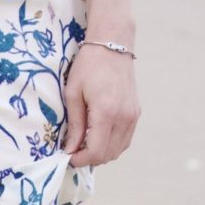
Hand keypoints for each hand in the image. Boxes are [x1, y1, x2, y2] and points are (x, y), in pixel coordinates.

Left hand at [62, 43, 138, 168]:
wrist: (113, 44)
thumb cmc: (89, 66)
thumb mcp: (73, 93)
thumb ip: (74, 124)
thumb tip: (70, 149)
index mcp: (106, 112)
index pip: (96, 151)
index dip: (80, 160)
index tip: (68, 157)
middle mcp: (123, 117)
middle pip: (108, 154)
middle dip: (89, 159)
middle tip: (74, 151)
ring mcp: (132, 116)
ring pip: (118, 150)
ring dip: (101, 153)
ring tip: (85, 144)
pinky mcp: (136, 113)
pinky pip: (125, 139)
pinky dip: (112, 144)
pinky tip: (99, 136)